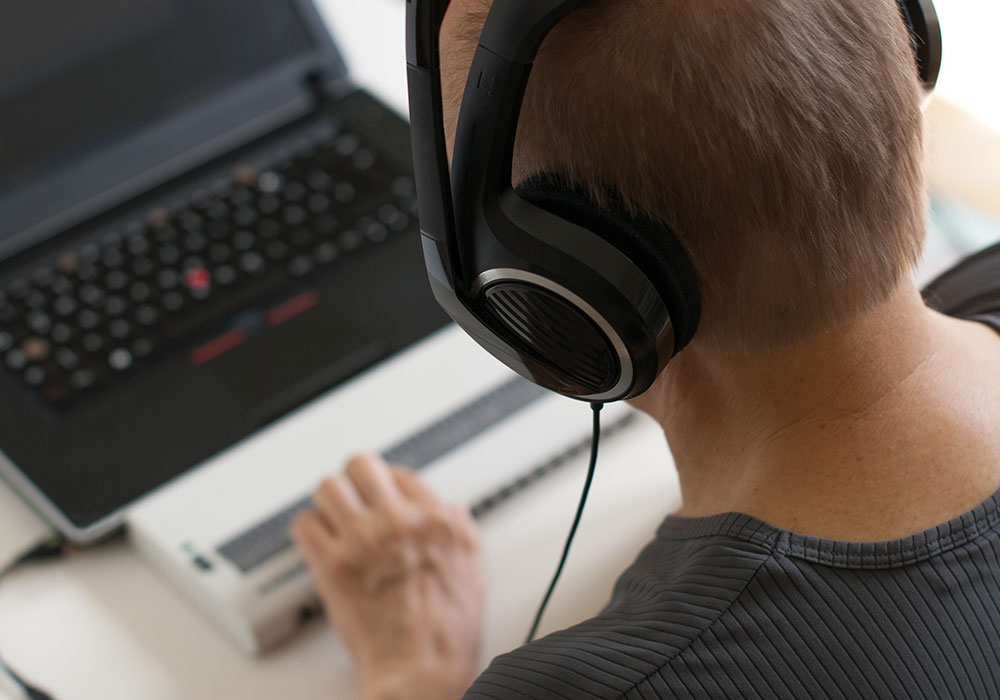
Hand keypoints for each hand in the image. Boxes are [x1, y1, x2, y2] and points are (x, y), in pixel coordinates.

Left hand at [291, 454, 484, 699]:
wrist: (420, 670)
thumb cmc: (447, 632)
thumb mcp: (473, 570)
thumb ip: (461, 531)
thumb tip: (452, 512)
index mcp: (435, 521)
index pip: (403, 475)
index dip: (390, 485)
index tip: (382, 496)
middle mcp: (398, 523)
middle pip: (362, 466)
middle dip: (355, 482)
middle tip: (352, 497)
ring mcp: (362, 541)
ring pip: (327, 488)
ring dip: (328, 502)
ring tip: (332, 517)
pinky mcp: (332, 565)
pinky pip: (304, 525)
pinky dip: (308, 531)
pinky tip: (319, 543)